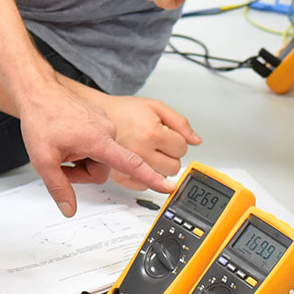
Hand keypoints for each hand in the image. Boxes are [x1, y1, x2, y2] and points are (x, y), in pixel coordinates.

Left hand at [19, 84, 172, 215]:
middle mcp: (107, 131)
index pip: (132, 164)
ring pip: (100, 158)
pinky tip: (67, 140)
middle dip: (83, 171)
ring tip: (63, 149)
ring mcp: (104, 125)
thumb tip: (68, 208)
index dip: (152, 178)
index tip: (169, 186)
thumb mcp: (43, 160)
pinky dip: (82, 149)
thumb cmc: (42, 117)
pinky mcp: (99, 122)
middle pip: (104, 168)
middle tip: (62, 162)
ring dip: (82, 160)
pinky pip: (97, 145)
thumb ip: (58, 188)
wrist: (38, 91)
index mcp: (100, 140)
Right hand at [75, 87, 199, 188]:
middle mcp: (141, 152)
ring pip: (162, 178)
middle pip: (174, 167)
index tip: (167, 135)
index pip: (182, 148)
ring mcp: (129, 167)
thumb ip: (180, 123)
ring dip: (159, 167)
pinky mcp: (120, 177)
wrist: (97, 115)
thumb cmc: (125, 111)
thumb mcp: (156, 107)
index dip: (176, 140)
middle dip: (169, 155)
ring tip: (147, 151)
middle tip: (157, 144)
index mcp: (152, 133)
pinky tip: (138, 162)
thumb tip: (196, 140)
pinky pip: (144, 186)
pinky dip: (144, 177)